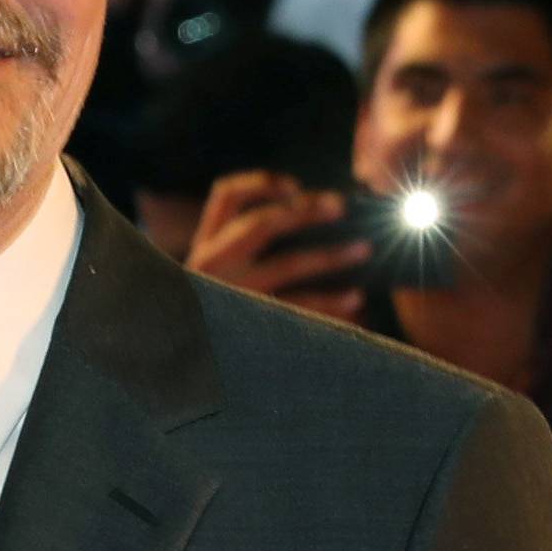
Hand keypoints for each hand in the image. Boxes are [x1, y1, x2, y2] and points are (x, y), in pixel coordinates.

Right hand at [186, 170, 371, 320]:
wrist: (188, 367)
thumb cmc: (213, 319)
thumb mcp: (214, 279)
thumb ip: (242, 253)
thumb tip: (314, 224)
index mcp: (204, 247)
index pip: (226, 197)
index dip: (262, 184)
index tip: (295, 187)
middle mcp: (211, 267)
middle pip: (261, 223)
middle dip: (305, 211)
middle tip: (341, 207)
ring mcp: (230, 297)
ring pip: (286, 264)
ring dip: (330, 255)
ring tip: (362, 250)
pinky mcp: (250, 326)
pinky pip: (298, 308)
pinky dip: (331, 303)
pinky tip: (355, 302)